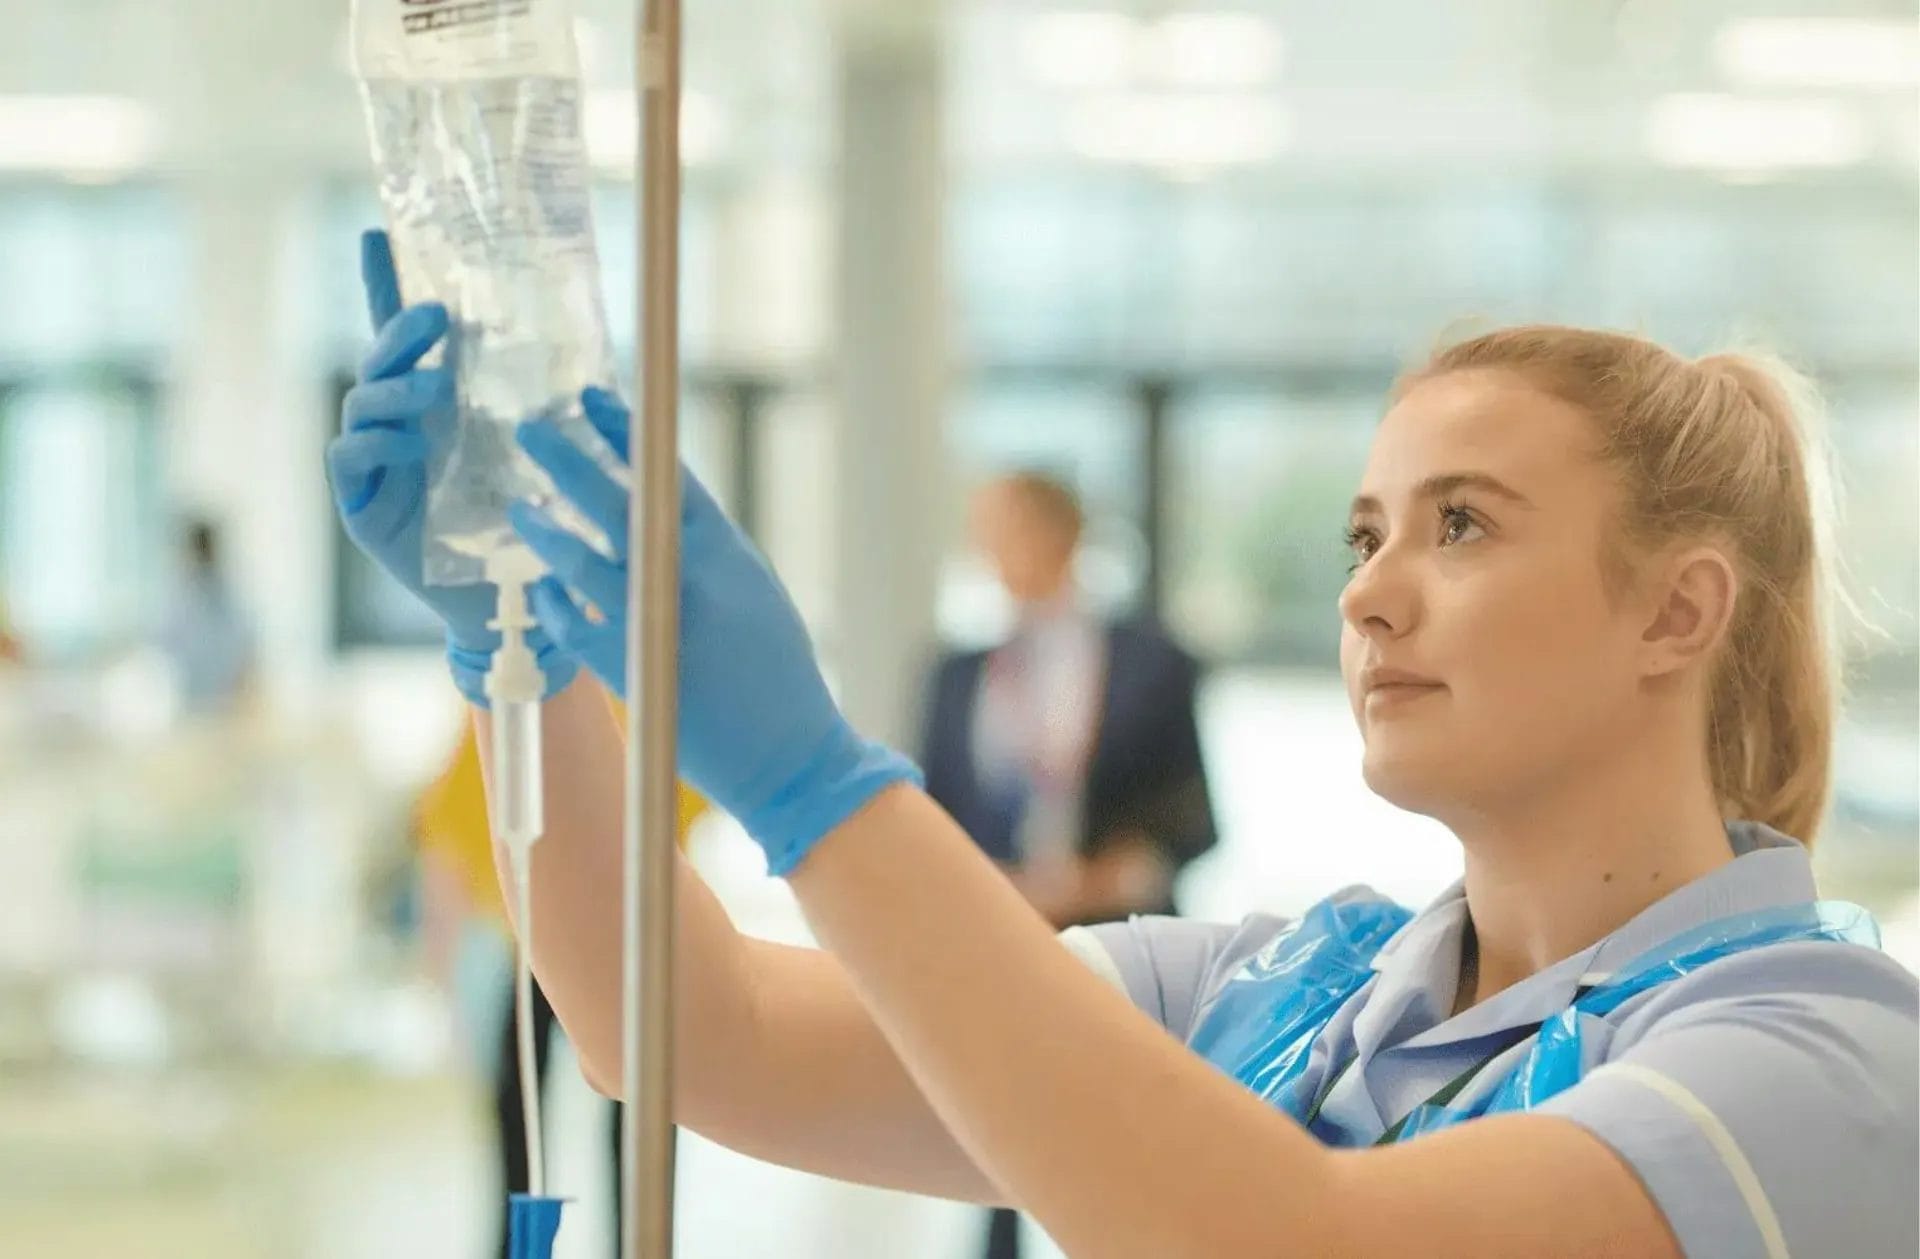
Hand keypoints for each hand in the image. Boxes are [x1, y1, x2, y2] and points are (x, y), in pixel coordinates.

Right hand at [326, 229, 575, 703]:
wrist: (511, 602)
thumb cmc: (527, 522)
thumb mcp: (541, 455)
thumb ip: (545, 408)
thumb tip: (600, 358)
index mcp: (438, 403)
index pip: (407, 335)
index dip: (388, 285)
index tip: (375, 231)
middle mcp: (399, 424)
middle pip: (382, 361)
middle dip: (401, 334)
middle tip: (435, 319)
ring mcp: (376, 461)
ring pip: (363, 405)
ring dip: (394, 390)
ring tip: (432, 390)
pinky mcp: (362, 504)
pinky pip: (351, 461)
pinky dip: (374, 444)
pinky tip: (405, 440)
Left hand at [508, 390, 919, 874]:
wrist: (787, 754)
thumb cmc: (776, 676)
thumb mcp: (755, 593)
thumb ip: (709, 553)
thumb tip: (663, 519)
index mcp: (725, 552)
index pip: (666, 474)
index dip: (624, 433)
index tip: (592, 399)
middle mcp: (687, 578)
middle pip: (616, 503)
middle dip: (569, 460)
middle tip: (530, 429)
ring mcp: (653, 621)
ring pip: (580, 562)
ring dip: (545, 532)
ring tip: (518, 509)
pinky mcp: (627, 668)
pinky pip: (570, 623)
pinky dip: (550, 602)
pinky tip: (537, 590)